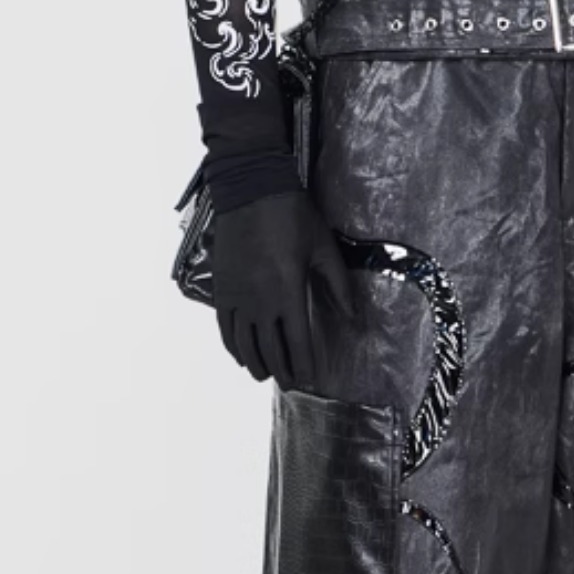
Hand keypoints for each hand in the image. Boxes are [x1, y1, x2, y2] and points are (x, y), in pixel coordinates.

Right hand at [210, 184, 352, 387]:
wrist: (251, 189)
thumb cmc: (293, 215)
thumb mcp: (323, 247)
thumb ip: (338, 285)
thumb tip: (352, 317)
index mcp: (288, 292)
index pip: (297, 343)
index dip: (304, 365)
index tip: (310, 379)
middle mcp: (260, 301)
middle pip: (270, 350)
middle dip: (283, 372)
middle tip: (292, 383)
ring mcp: (237, 297)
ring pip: (245, 344)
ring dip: (257, 364)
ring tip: (268, 375)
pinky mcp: (221, 289)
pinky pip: (225, 328)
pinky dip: (233, 347)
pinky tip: (242, 356)